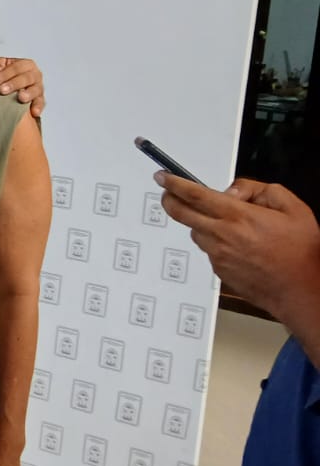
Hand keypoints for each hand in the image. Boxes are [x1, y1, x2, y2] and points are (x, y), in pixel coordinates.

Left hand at [0, 56, 44, 117]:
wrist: (5, 90)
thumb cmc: (1, 76)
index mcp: (25, 64)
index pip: (16, 67)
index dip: (4, 74)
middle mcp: (34, 74)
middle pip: (26, 78)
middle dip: (14, 84)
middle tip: (2, 90)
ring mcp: (38, 87)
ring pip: (35, 89)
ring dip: (28, 94)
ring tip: (21, 98)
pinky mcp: (39, 99)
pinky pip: (40, 103)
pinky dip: (38, 107)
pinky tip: (34, 112)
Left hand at [157, 175, 319, 326]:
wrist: (302, 288)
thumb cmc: (300, 251)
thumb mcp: (292, 207)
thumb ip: (259, 190)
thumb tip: (232, 191)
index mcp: (238, 216)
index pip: (195, 195)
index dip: (174, 183)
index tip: (162, 176)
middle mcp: (222, 235)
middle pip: (181, 213)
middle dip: (169, 199)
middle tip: (168, 192)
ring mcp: (218, 255)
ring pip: (196, 232)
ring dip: (200, 223)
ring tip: (228, 224)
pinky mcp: (219, 270)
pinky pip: (209, 250)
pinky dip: (216, 242)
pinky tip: (239, 246)